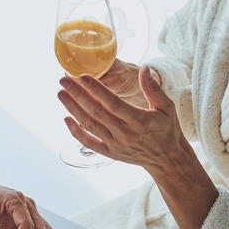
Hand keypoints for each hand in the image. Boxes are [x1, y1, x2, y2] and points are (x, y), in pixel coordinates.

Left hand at [58, 67, 184, 171]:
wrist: (166, 159)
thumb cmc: (167, 129)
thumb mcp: (167, 107)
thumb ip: (153, 89)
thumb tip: (144, 69)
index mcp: (139, 120)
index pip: (113, 103)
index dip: (97, 90)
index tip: (83, 77)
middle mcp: (125, 133)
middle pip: (97, 112)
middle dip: (78, 95)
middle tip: (63, 80)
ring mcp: (116, 144)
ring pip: (90, 125)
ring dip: (73, 109)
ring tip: (61, 94)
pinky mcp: (110, 153)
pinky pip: (89, 143)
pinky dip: (76, 132)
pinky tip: (66, 119)